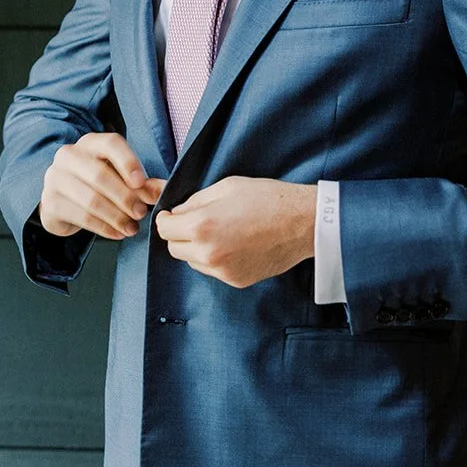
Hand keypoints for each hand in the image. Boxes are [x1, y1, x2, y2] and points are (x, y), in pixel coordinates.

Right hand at [39, 131, 165, 241]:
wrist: (62, 201)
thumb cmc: (96, 184)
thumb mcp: (119, 177)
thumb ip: (142, 183)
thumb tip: (162, 190)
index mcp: (90, 143)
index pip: (110, 144)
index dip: (128, 162)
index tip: (141, 183)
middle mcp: (68, 156)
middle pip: (100, 174)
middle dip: (125, 197)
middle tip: (142, 212)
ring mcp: (55, 178)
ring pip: (91, 199)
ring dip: (117, 216)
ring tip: (132, 227)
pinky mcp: (50, 203)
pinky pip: (82, 217)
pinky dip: (104, 228)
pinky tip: (117, 233)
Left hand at [155, 176, 315, 288]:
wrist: (302, 222)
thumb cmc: (266, 198)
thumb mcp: (226, 186)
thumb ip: (195, 201)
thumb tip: (177, 214)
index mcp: (201, 226)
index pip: (164, 229)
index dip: (167, 219)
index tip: (173, 215)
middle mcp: (207, 253)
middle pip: (174, 248)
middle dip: (179, 234)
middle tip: (197, 222)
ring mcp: (222, 270)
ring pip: (192, 261)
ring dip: (197, 248)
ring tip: (220, 232)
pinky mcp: (235, 280)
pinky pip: (212, 270)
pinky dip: (215, 258)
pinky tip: (234, 244)